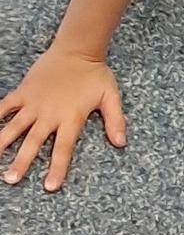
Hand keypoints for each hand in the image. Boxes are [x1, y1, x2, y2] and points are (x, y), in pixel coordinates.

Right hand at [1, 44, 125, 189]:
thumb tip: (121, 143)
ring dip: (3, 143)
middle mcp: (49, 113)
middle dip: (22, 162)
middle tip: (11, 179)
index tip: (49, 186)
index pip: (63, 148)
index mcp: (70, 118)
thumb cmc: (94, 73)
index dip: (57, 168)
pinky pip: (6, 105)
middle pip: (34, 142)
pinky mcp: (24, 91)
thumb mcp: (110, 96)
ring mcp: (34, 102)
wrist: (77, 47)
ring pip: (15, 126)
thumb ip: (115, 120)